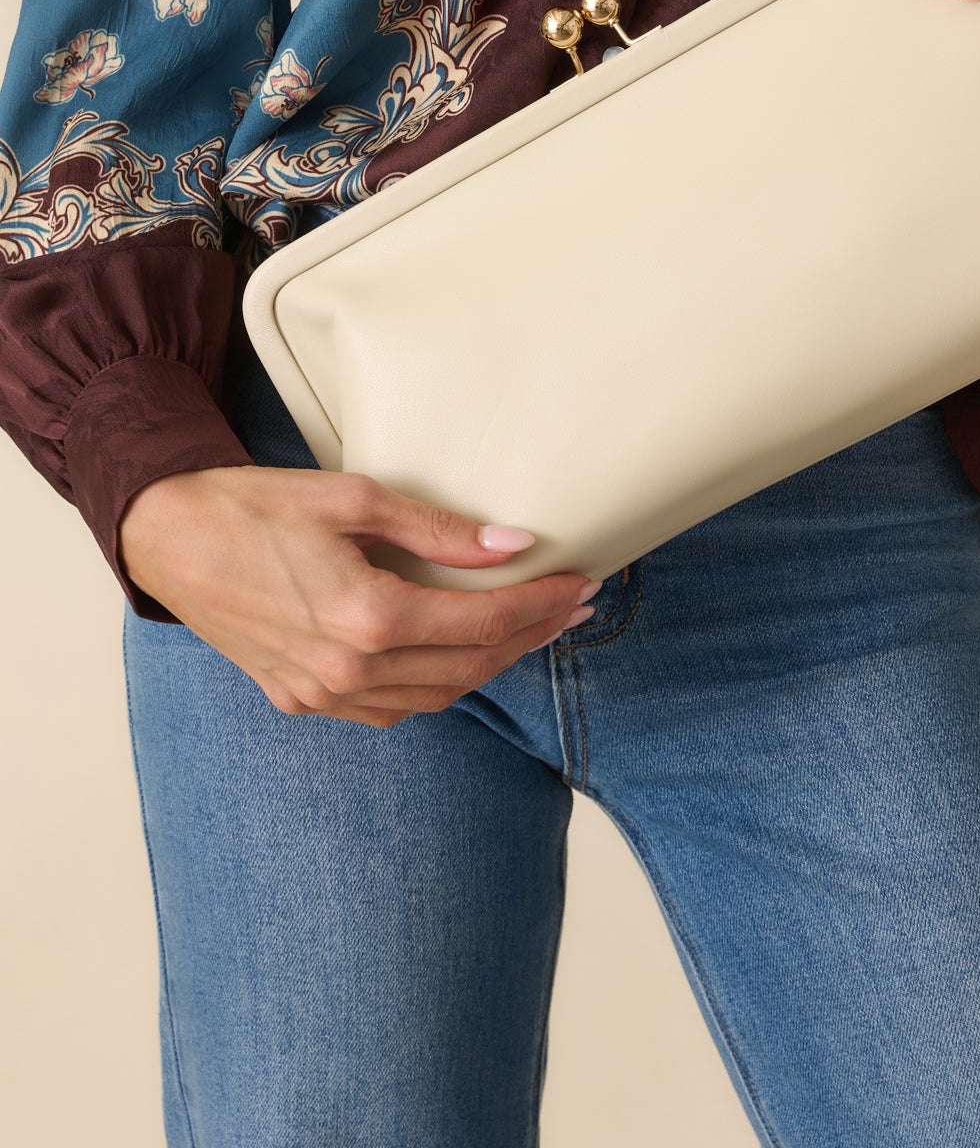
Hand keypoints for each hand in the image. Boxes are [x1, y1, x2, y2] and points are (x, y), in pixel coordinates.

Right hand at [119, 465, 598, 727]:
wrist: (169, 539)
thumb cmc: (256, 507)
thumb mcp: (354, 499)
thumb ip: (437, 529)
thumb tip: (513, 545)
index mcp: (364, 618)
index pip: (481, 623)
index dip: (540, 606)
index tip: (581, 583)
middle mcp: (346, 670)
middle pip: (468, 666)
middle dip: (531, 636)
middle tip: (574, 606)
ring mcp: (320, 694)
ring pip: (434, 697)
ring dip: (489, 665)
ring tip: (530, 627)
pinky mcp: (300, 699)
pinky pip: (390, 708)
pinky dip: (437, 684)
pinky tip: (459, 653)